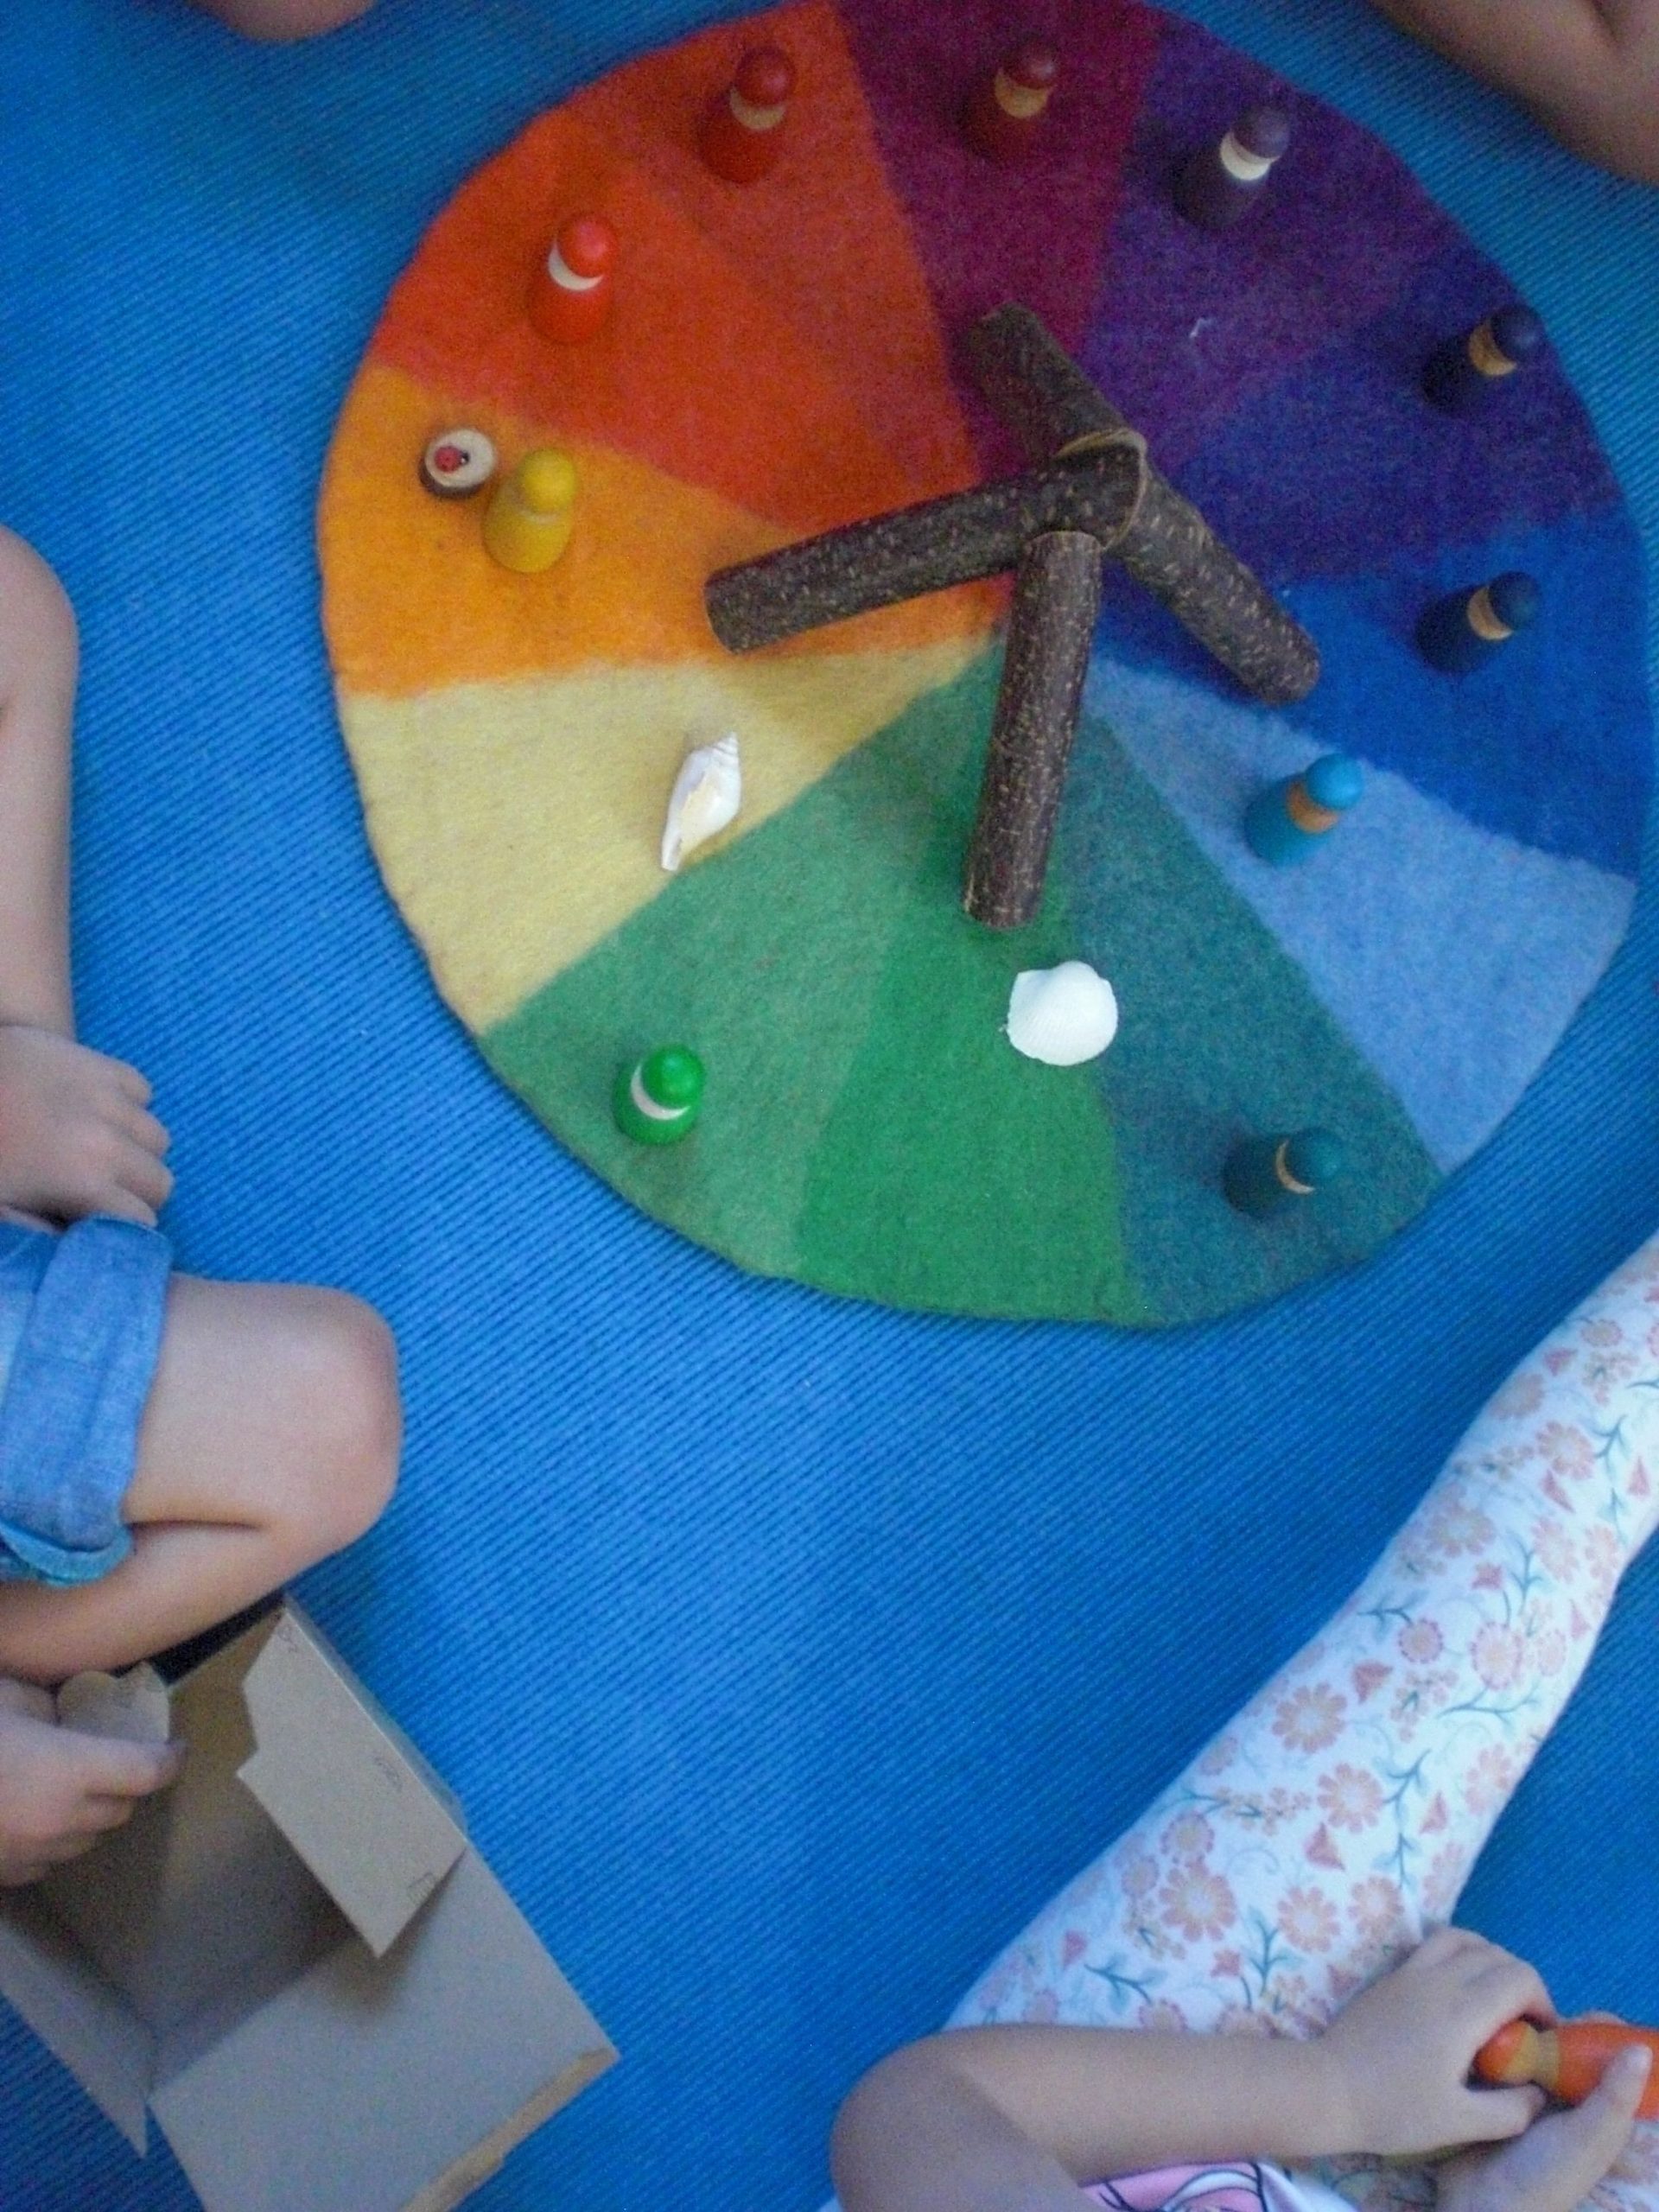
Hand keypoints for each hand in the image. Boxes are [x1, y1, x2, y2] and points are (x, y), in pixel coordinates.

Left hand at [0, 1023, 171, 1226]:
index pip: (143, 1220)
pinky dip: (128, 1106)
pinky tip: (96, 1111)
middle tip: (101, 1189)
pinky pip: (142, 1094)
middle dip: (137, 1192)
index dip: (121, 1226)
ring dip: (136, 1149)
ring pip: (157, 1138)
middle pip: (160, 1181)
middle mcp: (110, 1143)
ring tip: (100, 1148)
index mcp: (85, 1183)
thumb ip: (39, 1233)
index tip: (96, 1220)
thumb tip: (75, 1245)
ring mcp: (112, 1100)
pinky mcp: (106, 1066)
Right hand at [0, 1679, 182, 1884]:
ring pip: (87, 1842)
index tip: (176, 1746)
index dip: (170, 1758)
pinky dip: (52, 1840)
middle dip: (128, 1785)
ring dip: (91, 1816)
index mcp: (72, 1770)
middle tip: (118, 1760)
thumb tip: (61, 1718)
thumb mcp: (7, 1698)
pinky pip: (46, 1861)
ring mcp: (30, 1855)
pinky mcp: (3, 1877)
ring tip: (73, 1788)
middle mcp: (62, 1820)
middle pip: (122, 1810)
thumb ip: (46, 1708)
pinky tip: (30, 1816)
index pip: (148, 1773)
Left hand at [1320, 1928, 1554, 2156]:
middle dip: (1523, 1984)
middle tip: (1523, 2025)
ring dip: (1491, 1959)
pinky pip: (1435, 1943)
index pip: (1521, 1977)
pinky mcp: (1392, 1975)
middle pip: (1498, 1954)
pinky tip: (1457, 1988)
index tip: (1542, 2037)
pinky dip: (1459, 1952)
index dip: (1544, 2002)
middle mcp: (1439, 1978)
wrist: (1328, 2088)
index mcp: (1463, 2011)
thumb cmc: (1395, 2108)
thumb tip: (1539, 2092)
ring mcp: (1411, 1970)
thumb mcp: (1461, 2122)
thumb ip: (1511, 2110)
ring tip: (1495, 1999)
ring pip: (1465, 1938)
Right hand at [1437, 2036, 1649, 2211]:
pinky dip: (1496, 2042)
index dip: (1601, 2033)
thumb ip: (1614, 2097)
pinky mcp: (1493, 2090)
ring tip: (1507, 2020)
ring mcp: (1527, 2093)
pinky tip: (1483, 2030)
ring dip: (1522, 2031)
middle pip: (1568, 2045)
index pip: (1608, 2057)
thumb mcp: (1587, 2138)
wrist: (1483, 2202)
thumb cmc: (1546, 2175)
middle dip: (1555, 2026)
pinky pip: (1500, 2055)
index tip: (1582, 2019)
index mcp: (1597, 2109)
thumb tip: (1641, 2048)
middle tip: (1537, 2020)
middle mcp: (1565, 2098)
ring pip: (1532, 2045)